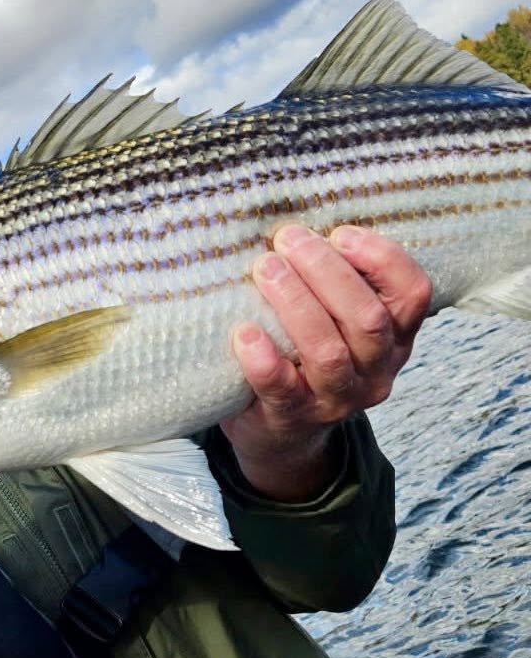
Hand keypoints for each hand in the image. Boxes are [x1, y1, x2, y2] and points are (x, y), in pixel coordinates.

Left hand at [222, 224, 431, 500]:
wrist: (280, 432)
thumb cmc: (303, 356)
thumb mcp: (335, 321)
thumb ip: (334, 285)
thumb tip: (301, 225)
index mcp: (395, 337)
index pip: (413, 295)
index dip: (382, 259)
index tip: (340, 232)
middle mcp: (376, 370)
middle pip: (367, 318)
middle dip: (326, 272)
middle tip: (287, 240)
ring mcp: (337, 400)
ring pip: (328, 352)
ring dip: (295, 304)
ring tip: (264, 269)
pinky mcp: (293, 417)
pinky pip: (282, 388)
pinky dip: (264, 359)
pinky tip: (245, 333)